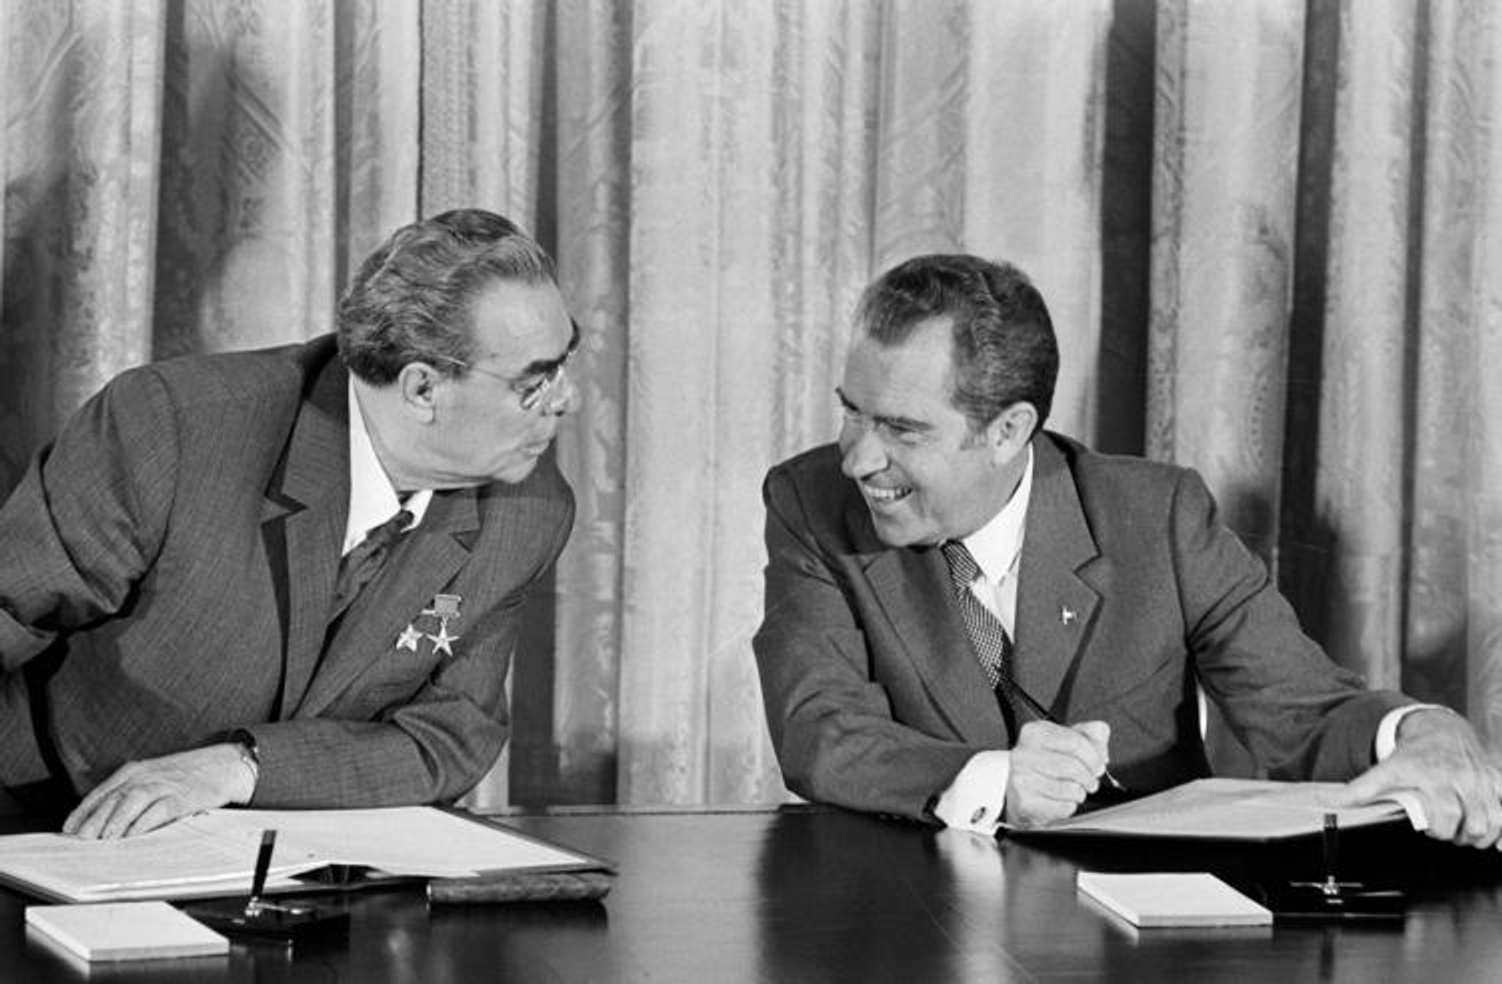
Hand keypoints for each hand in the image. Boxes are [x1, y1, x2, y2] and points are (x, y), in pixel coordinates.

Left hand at [63, 744, 255, 838]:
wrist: (223, 765)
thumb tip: (103, 822)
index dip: (83, 812)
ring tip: (104, 840)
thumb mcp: (152, 778)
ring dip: (116, 821)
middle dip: (94, 820)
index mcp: (134, 770)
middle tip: (82, 840)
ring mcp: (165, 784)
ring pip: (133, 800)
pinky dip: (145, 823)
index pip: (101, 792)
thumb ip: (129, 794)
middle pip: (114, 797)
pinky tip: (135, 835)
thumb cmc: (186, 776)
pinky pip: (159, 809)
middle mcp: (146, 775)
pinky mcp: (182, 796)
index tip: (69, 830)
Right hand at [1003, 719, 1109, 827]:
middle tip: (1090, 781)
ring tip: (1074, 790)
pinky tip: (1060, 800)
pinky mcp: (1024, 801)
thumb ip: (1088, 733)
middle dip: (1089, 777)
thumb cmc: (1045, 765)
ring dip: (1080, 793)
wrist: (1020, 791)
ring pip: (1070, 788)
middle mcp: (1024, 753)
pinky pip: (1062, 807)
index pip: (1075, 742)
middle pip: (1073, 766)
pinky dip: (1069, 807)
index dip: (1094, 757)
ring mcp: (1021, 778)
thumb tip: (1100, 731)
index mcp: (1035, 732)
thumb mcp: (1065, 741)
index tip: (1098, 765)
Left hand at [1336, 709, 1501, 848]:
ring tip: (1465, 831)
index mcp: (1431, 776)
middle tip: (1447, 830)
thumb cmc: (1413, 755)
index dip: (1439, 829)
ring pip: (1494, 820)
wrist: (1440, 729)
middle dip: (1459, 835)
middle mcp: (1459, 777)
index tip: (1430, 828)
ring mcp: (1481, 779)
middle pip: (1472, 823)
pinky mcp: (1497, 778)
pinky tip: (1489, 826)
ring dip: (1481, 834)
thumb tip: (1327, 802)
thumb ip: (1359, 790)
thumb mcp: (1384, 770)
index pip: (1445, 816)